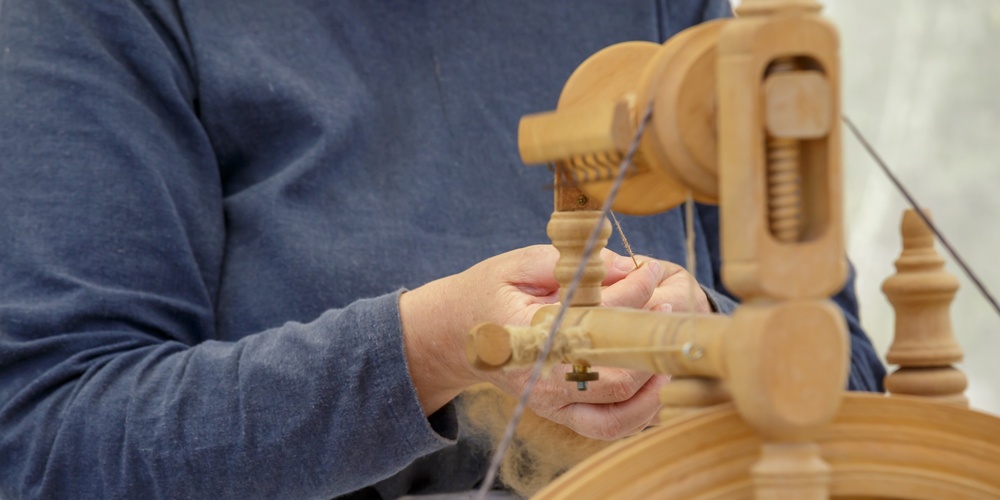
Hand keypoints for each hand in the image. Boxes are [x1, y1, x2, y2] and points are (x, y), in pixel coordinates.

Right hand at [398, 245, 704, 438]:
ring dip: (652, 386)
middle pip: (612, 378)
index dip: (631, 295)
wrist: (456, 335)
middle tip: (666, 314)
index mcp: (524, 335)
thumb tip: (624, 266)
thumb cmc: (489, 293)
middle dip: (648, 347)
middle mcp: (538, 378)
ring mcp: (549, 402)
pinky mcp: (558, 413)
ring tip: (666, 351)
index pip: (592, 320)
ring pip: (616, 413)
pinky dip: (639, 412)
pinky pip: (608, 427)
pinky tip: (655, 383)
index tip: (651, 271)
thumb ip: (569, 262)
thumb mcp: (519, 264)